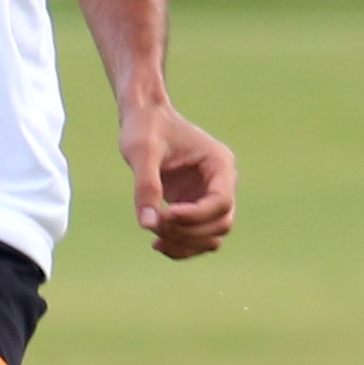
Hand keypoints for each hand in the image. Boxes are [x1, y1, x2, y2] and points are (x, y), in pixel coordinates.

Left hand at [120, 95, 235, 257]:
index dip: (195, 215)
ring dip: (187, 242)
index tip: (165, 215)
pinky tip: (157, 244)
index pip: (221, 202)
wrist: (144, 118)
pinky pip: (198, 236)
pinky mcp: (194, 205)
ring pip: (213, 234)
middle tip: (155, 223)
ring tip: (155, 237)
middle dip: (188, 230)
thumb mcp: (141, 152)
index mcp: (219, 164)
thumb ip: (145, 186)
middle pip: (221, 222)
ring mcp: (210, 195)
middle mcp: (222, 182)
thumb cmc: (145, 127)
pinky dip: (182, 246)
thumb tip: (147, 225)